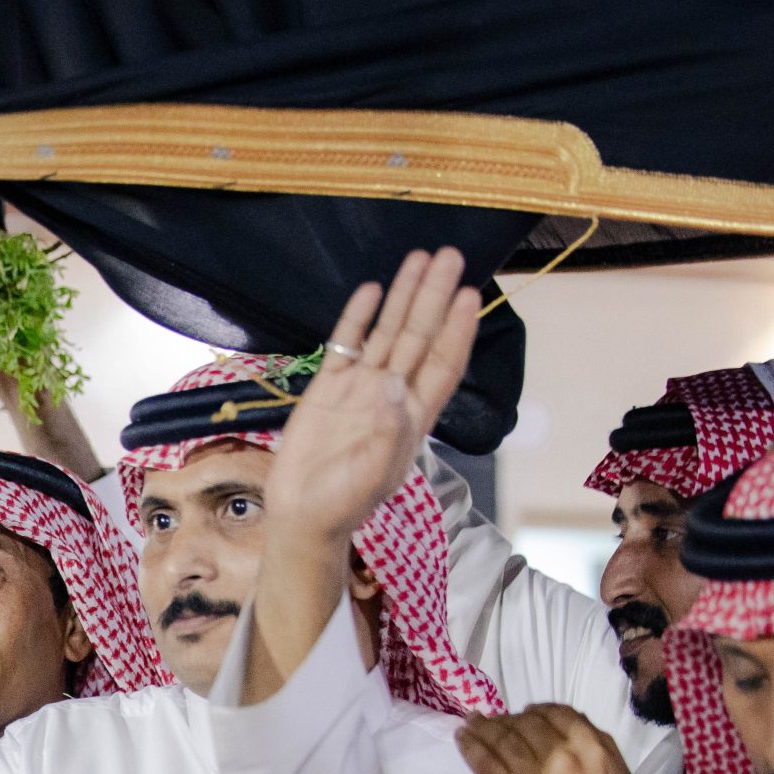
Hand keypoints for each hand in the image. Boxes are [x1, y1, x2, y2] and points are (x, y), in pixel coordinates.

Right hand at [266, 248, 480, 549]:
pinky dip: (356, 318)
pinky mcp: (326, 389)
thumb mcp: (374, 474)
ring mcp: (359, 389)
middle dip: (435, 297)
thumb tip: (393, 384)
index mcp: (413, 415)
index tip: (471, 294)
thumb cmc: (343, 503)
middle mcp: (391, 394)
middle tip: (450, 257)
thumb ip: (387, 432)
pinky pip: (345, 345)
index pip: (442, 363)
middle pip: (418, 336)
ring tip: (418, 260)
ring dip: (403, 297)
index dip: (457, 330)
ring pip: (386, 333)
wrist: (302, 516)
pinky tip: (370, 290)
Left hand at [457, 704, 649, 773]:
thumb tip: (569, 731)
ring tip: (470, 724)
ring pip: (503, 742)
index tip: (523, 713)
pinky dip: (471, 749)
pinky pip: (487, 768)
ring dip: (483, 728)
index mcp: (599, 753)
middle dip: (506, 720)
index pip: (559, 715)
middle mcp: (568, 761)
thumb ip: (600, 755)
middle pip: (526, 726)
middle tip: (492, 721)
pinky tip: (462, 739)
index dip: (537, 712)